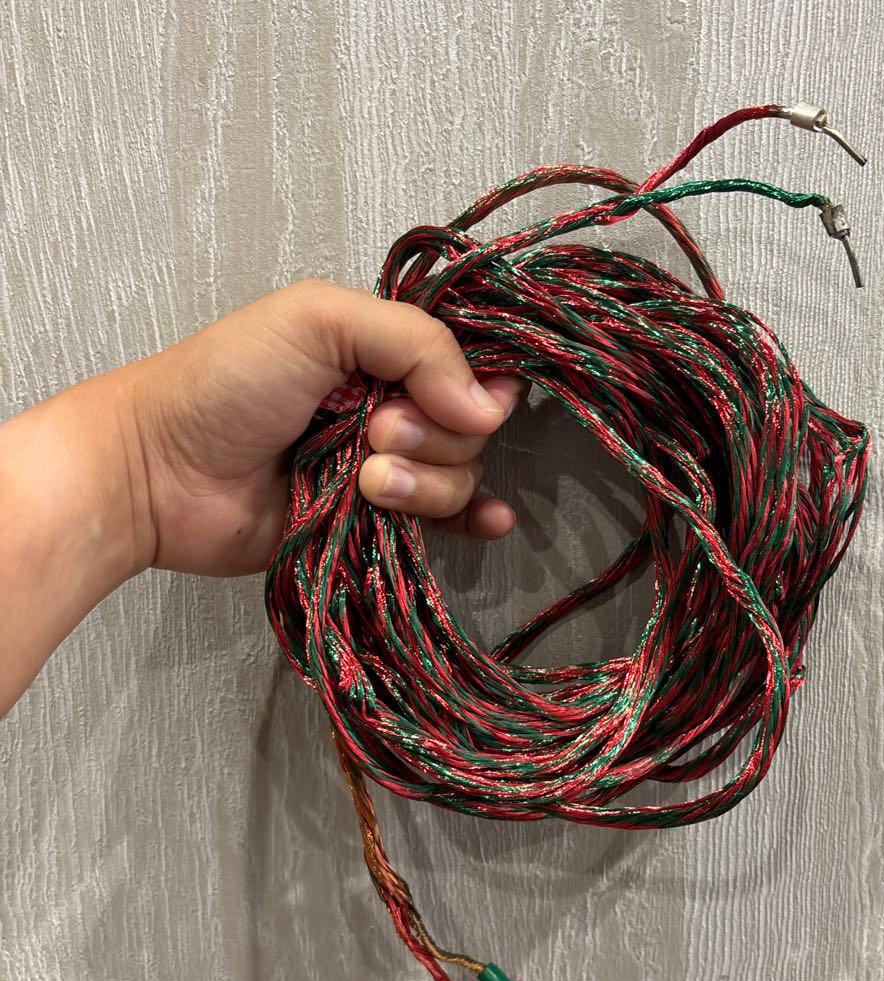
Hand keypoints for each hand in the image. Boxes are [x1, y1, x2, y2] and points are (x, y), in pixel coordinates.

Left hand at [115, 279, 524, 575]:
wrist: (160, 474)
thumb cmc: (226, 382)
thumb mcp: (317, 320)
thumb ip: (413, 342)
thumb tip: (489, 406)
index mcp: (383, 351)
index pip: (470, 362)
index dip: (477, 384)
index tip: (446, 399)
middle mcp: (393, 406)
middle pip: (469, 428)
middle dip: (431, 436)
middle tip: (372, 434)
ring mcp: (385, 469)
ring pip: (458, 478)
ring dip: (423, 484)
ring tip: (362, 482)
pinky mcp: (373, 523)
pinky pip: (444, 524)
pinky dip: (473, 520)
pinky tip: (490, 523)